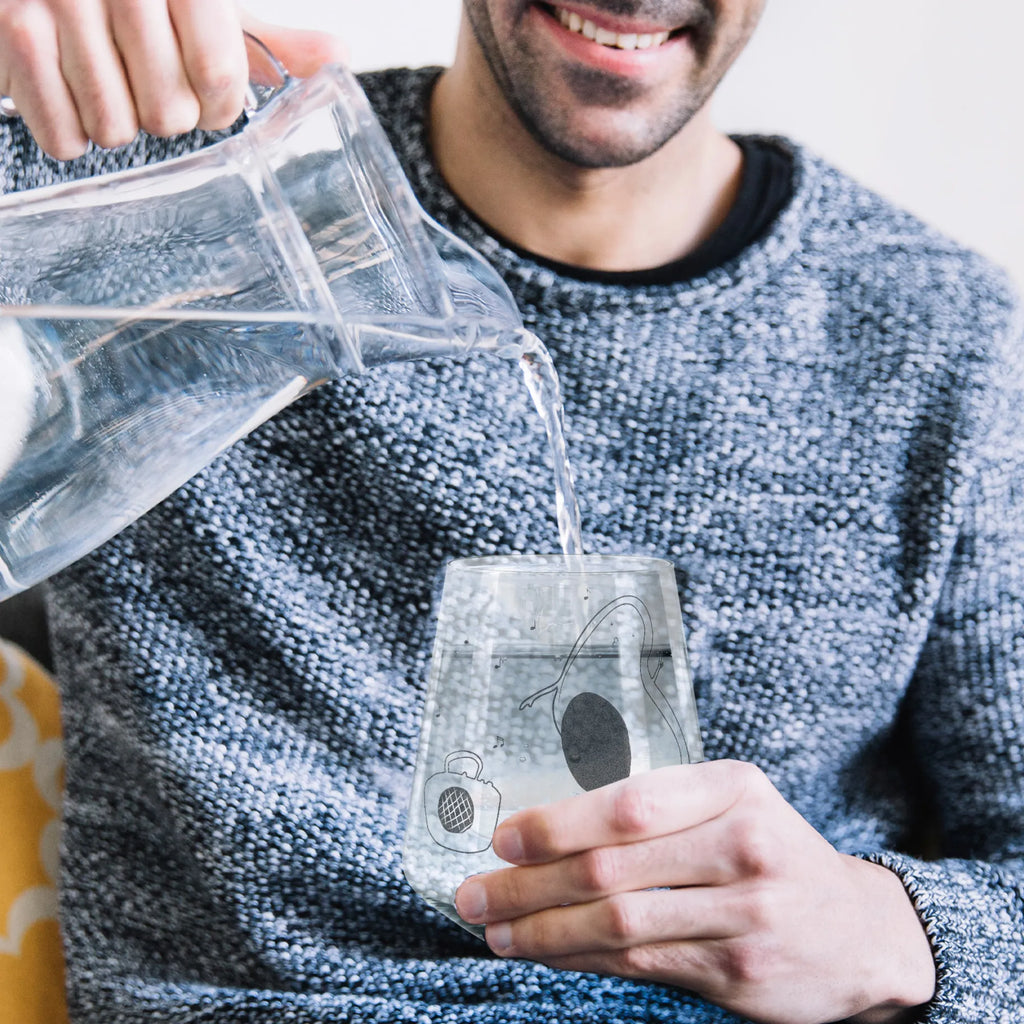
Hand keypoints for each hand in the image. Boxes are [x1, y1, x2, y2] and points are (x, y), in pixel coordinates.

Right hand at [0, 1, 347, 159]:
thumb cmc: (124, 0)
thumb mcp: (199, 7)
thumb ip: (264, 39)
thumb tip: (338, 60)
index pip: (220, 77)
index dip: (217, 105)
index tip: (207, 97)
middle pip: (169, 113)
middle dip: (163, 114)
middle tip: (143, 82)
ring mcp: (57, 1)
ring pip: (115, 128)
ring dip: (113, 122)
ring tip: (103, 81)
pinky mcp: (9, 30)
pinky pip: (62, 135)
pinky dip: (68, 129)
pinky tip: (67, 92)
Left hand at [455, 761, 935, 1023]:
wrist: (859, 931)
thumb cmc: (772, 852)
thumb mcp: (734, 803)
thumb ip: (661, 809)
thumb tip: (551, 826)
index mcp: (733, 789)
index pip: (631, 805)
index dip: (558, 824)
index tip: (505, 837)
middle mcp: (743, 847)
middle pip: (613, 869)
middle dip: (529, 884)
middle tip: (475, 893)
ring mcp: (745, 915)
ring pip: (619, 925)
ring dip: (543, 931)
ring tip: (495, 930)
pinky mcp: (738, 973)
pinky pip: (640, 964)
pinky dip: (581, 958)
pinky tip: (545, 952)